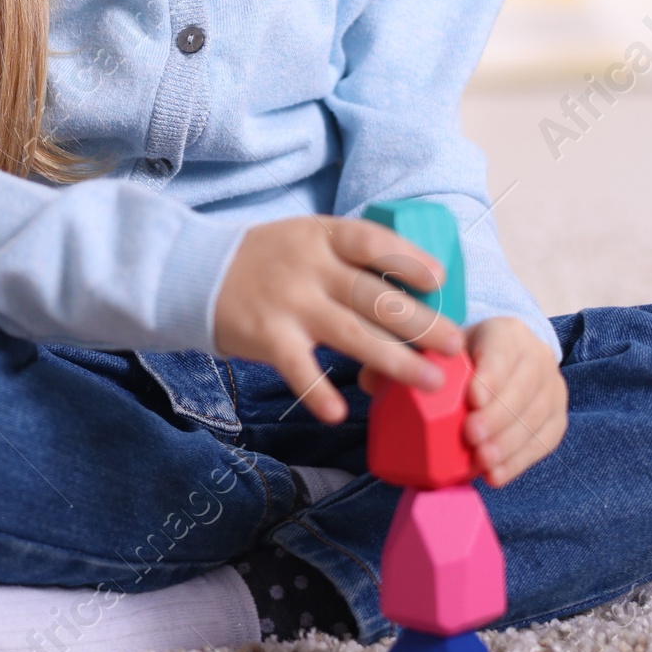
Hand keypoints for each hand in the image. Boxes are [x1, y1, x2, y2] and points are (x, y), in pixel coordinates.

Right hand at [214, 215, 463, 424]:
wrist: (195, 271)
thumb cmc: (268, 260)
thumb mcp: (308, 239)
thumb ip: (352, 259)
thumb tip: (416, 291)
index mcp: (323, 237)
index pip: (372, 242)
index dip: (408, 259)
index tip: (440, 281)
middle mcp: (310, 268)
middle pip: (374, 297)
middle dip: (420, 322)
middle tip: (455, 345)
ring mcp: (289, 303)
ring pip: (352, 334)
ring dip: (395, 361)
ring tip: (430, 381)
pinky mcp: (268, 336)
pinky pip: (299, 368)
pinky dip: (318, 392)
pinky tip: (340, 413)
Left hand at [358, 312, 566, 486]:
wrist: (504, 360)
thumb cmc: (460, 356)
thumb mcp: (437, 347)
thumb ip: (403, 356)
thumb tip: (370, 377)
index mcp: (506, 332)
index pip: (503, 349)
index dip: (492, 374)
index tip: (473, 398)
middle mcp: (536, 356)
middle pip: (523, 387)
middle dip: (498, 415)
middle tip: (471, 437)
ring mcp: (551, 388)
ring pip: (536, 416)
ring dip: (509, 443)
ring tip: (482, 462)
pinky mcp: (556, 417)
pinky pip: (544, 440)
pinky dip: (520, 461)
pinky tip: (497, 475)